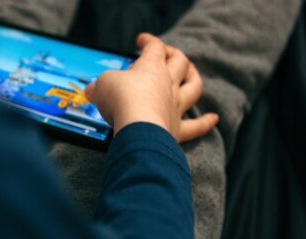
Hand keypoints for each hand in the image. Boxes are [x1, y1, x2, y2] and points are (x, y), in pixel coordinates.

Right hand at [85, 33, 218, 142]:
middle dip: (175, 55)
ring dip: (194, 78)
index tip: (141, 41)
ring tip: (192, 74)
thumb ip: (99, 86)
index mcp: (151, 68)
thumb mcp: (102, 85)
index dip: (149, 41)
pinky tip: (214, 118)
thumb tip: (92, 91)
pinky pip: (196, 126)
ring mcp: (175, 106)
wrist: (137, 128)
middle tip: (167, 54)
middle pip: (179, 62)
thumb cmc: (121, 101)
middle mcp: (167, 84)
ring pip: (194, 87)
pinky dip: (205, 123)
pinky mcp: (176, 129)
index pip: (154, 47)